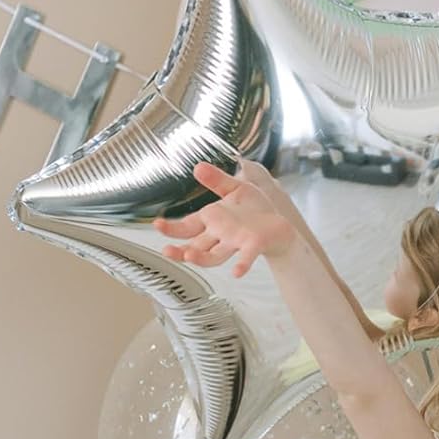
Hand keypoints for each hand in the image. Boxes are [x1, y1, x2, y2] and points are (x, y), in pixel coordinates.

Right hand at [152, 161, 296, 277]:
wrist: (281, 224)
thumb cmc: (256, 209)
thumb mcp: (236, 189)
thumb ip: (217, 180)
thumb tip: (198, 166)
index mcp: (212, 220)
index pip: (187, 226)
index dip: (172, 228)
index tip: (157, 224)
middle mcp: (220, 235)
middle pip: (196, 246)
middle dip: (179, 250)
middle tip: (166, 250)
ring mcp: (236, 242)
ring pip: (214, 255)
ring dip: (201, 258)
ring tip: (189, 257)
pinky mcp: (253, 245)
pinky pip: (246, 257)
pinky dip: (241, 265)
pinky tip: (236, 272)